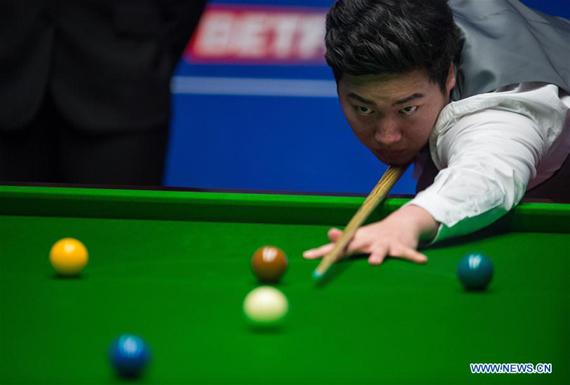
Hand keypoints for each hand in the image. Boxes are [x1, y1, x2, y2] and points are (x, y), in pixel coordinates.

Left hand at [302, 205, 437, 264]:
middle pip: (353, 246)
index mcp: (355, 241)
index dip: (322, 252)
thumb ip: (338, 247)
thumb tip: (316, 245)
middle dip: (343, 251)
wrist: (400, 225)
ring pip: (380, 250)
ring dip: (377, 255)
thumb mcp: (355, 241)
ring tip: (374, 262)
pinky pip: (408, 254)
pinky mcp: (402, 247)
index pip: (335, 247)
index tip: (308, 256)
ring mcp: (385, 244)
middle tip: (333, 256)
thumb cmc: (373, 237)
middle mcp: (368, 241)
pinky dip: (414, 257)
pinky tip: (421, 262)